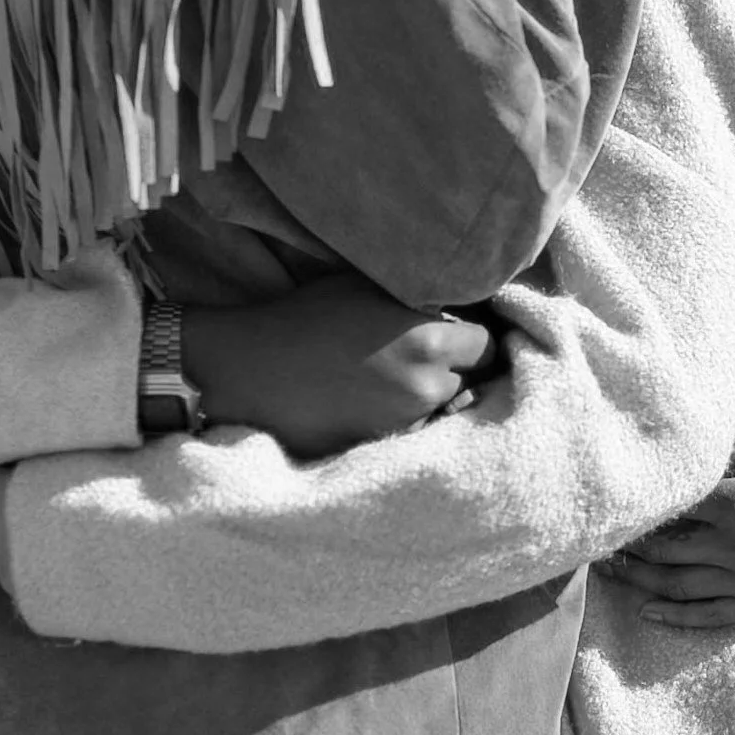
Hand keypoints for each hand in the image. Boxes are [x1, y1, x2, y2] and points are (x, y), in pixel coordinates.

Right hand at [182, 274, 495, 458]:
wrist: (247, 372)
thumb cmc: (303, 318)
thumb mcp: (365, 287)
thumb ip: (419, 298)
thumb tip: (452, 302)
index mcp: (428, 341)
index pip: (487, 347)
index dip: (474, 339)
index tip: (459, 333)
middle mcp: (426, 387)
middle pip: (469, 382)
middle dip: (455, 369)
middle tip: (424, 356)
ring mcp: (405, 423)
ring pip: (442, 410)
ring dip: (430, 396)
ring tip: (393, 378)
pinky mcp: (381, 447)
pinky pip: (412, 432)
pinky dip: (403, 419)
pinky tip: (373, 401)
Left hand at [603, 418, 734, 628]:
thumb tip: (691, 438)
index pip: (670, 508)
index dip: (636, 508)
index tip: (609, 503)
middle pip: (665, 552)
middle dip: (626, 546)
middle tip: (591, 540)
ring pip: (680, 588)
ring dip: (639, 581)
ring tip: (608, 571)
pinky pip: (713, 616)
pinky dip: (676, 617)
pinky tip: (649, 611)